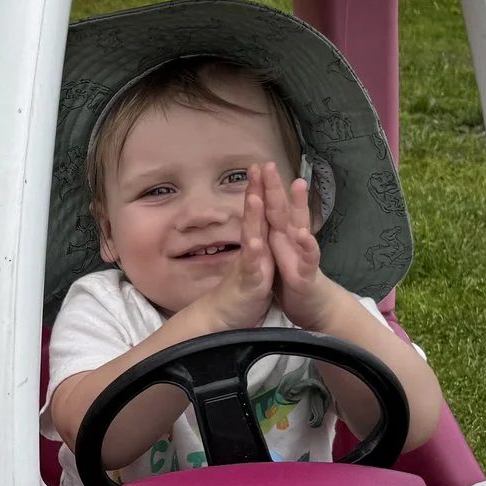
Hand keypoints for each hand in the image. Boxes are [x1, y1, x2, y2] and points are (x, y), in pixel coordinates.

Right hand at [193, 168, 276, 330]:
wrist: (224, 319)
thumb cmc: (240, 291)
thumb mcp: (252, 263)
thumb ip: (253, 243)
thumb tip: (254, 225)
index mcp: (255, 245)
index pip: (258, 213)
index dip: (260, 189)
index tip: (261, 165)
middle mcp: (250, 250)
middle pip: (252, 217)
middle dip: (255, 191)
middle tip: (256, 167)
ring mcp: (248, 265)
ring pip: (250, 237)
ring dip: (252, 217)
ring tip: (254, 197)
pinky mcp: (250, 283)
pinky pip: (252, 268)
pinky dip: (254, 255)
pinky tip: (256, 243)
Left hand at [255, 160, 344, 328]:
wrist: (310, 304)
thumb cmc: (291, 275)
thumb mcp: (277, 250)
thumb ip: (272, 230)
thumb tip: (263, 210)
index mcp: (281, 234)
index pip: (272, 206)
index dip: (265, 187)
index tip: (256, 164)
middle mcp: (293, 238)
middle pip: (284, 208)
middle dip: (277, 186)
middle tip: (270, 164)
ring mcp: (302, 252)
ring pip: (300, 225)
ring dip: (298, 206)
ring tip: (296, 185)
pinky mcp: (307, 271)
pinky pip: (308, 257)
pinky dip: (306, 245)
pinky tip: (304, 233)